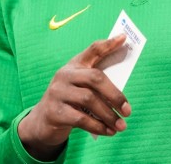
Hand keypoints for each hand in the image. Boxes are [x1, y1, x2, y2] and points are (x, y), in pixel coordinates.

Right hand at [17, 35, 130, 159]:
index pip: (93, 50)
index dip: (108, 44)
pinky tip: (109, 132)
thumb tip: (122, 93)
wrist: (42, 121)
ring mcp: (58, 92)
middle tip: (128, 110)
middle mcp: (64, 75)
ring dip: (109, 115)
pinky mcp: (55, 112)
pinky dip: (98, 126)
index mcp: (74, 65)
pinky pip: (81, 119)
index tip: (124, 38)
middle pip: (95, 78)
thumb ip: (97, 83)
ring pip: (89, 100)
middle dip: (115, 95)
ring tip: (121, 126)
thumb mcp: (80, 86)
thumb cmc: (70, 100)